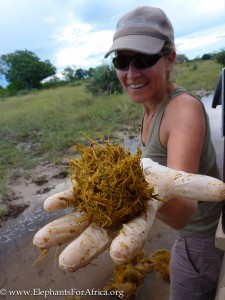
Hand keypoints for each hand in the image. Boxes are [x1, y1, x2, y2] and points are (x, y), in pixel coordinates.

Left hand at [33, 158, 224, 271]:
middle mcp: (118, 214)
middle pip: (102, 233)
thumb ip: (194, 185)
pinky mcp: (88, 191)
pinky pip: (75, 196)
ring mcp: (100, 204)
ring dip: (62, 229)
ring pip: (81, 219)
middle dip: (85, 247)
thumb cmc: (158, 178)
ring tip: (41, 241)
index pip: (136, 231)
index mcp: (141, 214)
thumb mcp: (176, 178)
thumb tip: (224, 192)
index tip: (120, 255)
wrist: (139, 168)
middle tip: (66, 264)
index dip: (130, 241)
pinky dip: (64, 200)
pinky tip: (50, 206)